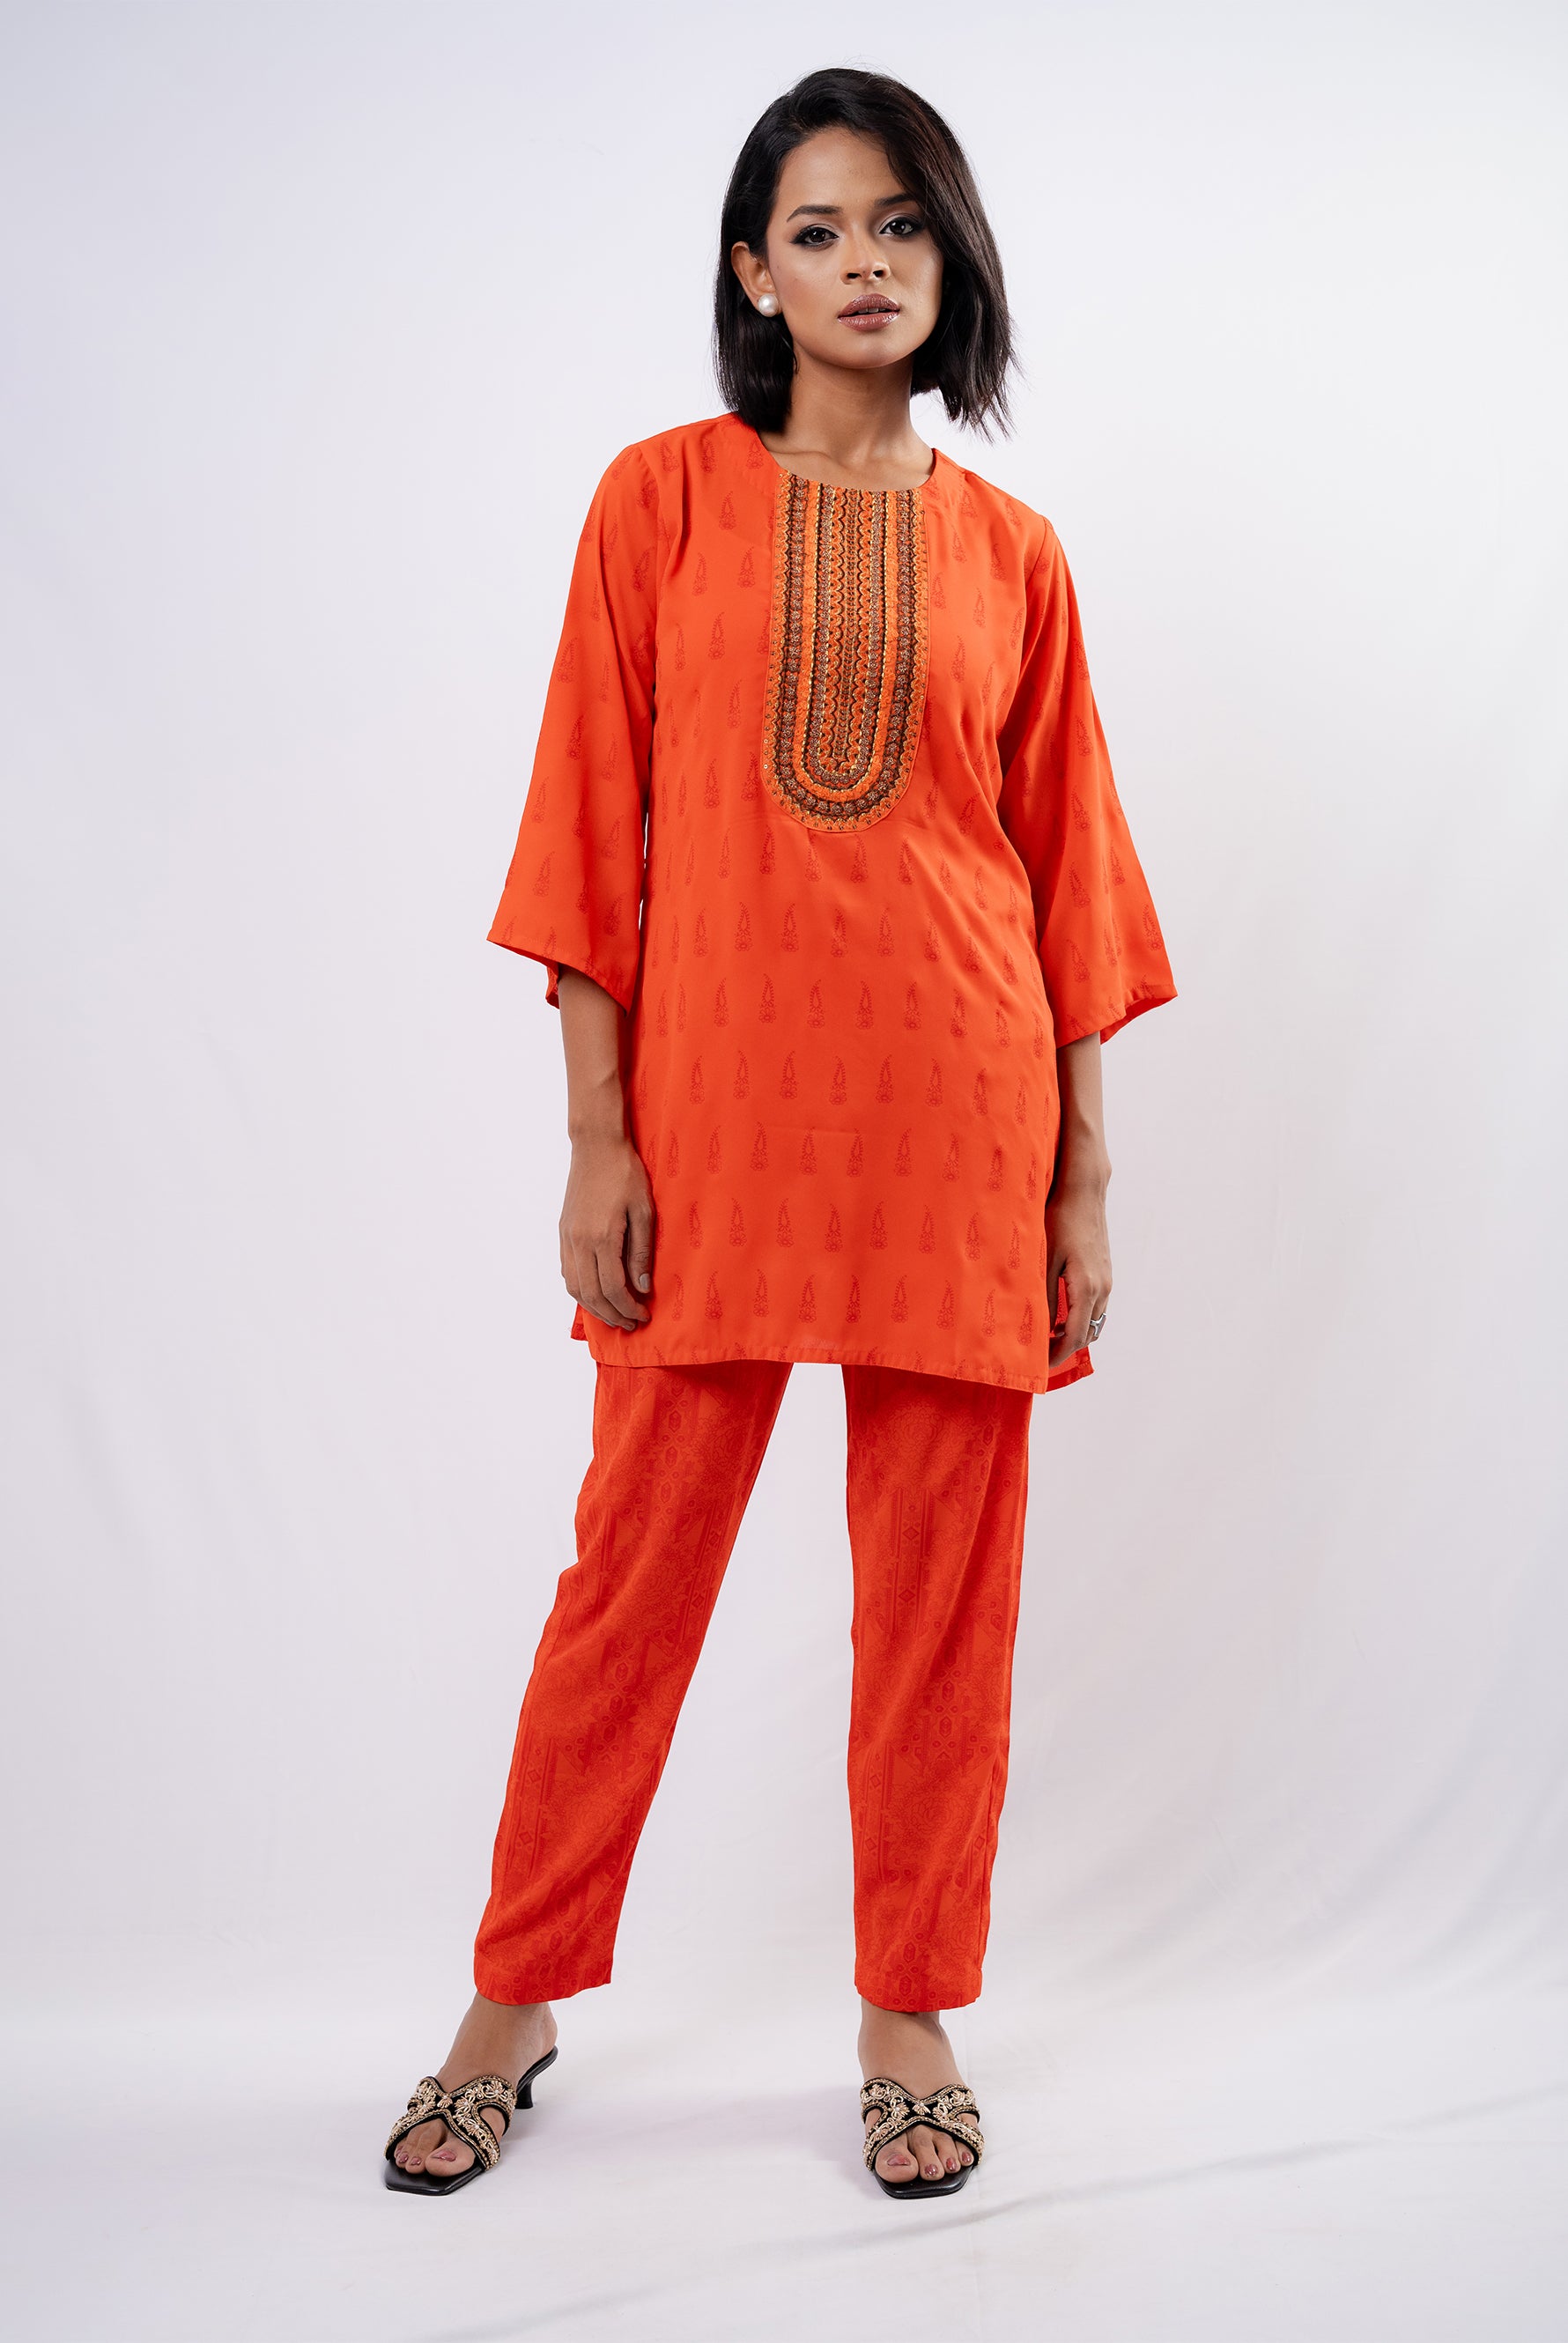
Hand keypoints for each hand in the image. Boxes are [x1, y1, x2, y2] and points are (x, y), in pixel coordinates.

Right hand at [559, 1134, 654, 1331]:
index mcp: (603, 1237)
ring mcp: (567, 1237)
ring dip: (594, 1307)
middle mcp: (580, 1242)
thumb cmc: (625, 1174)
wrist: (596, 1146)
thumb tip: (643, 1287)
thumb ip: (642, 1252)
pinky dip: (580, 1290)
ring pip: (575, 1287)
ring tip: (614, 1314)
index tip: (643, 1316)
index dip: (628, 1308)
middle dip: (613, 1315)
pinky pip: (567, 1271)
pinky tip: (596, 1293)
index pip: (613, 1289)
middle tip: (631, 1323)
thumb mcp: (645, 1211)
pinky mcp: (563, 1232)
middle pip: (592, 1295)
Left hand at [1045, 1158, 1111, 1369]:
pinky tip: (1062, 1316)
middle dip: (1066, 1349)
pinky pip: (1098, 1308)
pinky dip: (1083, 1319)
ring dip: (1076, 1335)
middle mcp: (1103, 1289)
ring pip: (1096, 1322)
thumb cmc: (1060, 1220)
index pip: (1076, 1336)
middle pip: (1088, 1334)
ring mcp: (1107, 1281)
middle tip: (1041, 1357)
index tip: (1041, 1367)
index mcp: (1087, 1288)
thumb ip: (1045, 1296)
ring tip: (1049, 1340)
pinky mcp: (1105, 1273)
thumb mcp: (1046, 1260)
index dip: (1059, 1355)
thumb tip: (1042, 1328)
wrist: (1084, 1192)